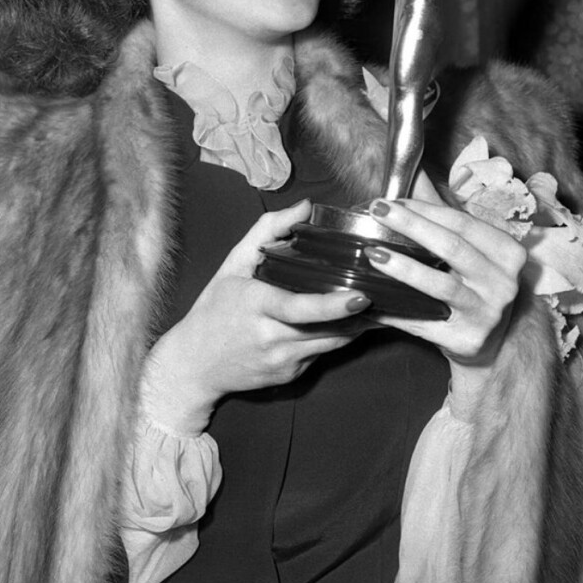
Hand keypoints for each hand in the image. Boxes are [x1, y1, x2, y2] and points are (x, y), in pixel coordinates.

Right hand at [143, 200, 368, 433]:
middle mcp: (271, 337)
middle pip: (326, 329)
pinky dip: (337, 337)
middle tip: (387, 293)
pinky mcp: (291, 375)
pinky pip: (322, 353)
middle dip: (360, 314)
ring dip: (358, 326)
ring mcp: (282, 361)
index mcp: (256, 305)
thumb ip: (268, 230)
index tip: (361, 296)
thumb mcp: (233, 264)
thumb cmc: (215, 309)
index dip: (332, 305)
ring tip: (380, 305)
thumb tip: (306, 206)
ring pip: (332, 344)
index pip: (298, 309)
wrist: (194, 365)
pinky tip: (350, 321)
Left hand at [364, 185, 525, 400]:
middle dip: (411, 226)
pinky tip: (371, 297)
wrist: (493, 344)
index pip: (462, 223)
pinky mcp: (467, 340)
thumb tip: (413, 172)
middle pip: (452, 247)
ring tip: (372, 253)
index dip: (424, 210)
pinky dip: (395, 310)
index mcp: (508, 253)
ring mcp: (487, 314)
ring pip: (440, 285)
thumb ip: (443, 214)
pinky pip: (423, 322)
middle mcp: (503, 283)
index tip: (390, 200)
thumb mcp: (471, 249)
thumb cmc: (475, 286)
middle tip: (376, 211)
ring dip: (403, 268)